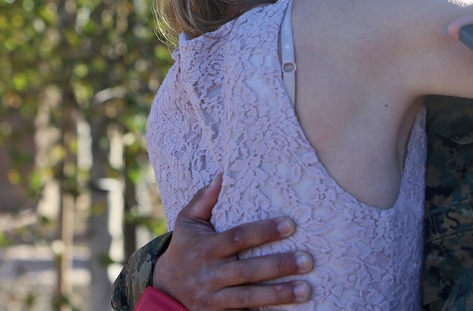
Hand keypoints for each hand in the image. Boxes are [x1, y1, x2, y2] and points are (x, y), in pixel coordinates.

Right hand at [153, 175, 312, 309]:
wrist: (165, 290)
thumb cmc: (184, 248)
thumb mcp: (187, 222)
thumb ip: (204, 199)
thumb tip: (223, 175)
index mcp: (206, 247)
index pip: (238, 237)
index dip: (264, 231)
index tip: (291, 225)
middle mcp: (210, 273)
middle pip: (247, 270)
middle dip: (278, 265)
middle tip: (307, 260)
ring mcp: (215, 298)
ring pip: (249, 297)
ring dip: (279, 294)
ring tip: (306, 289)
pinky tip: (290, 310)